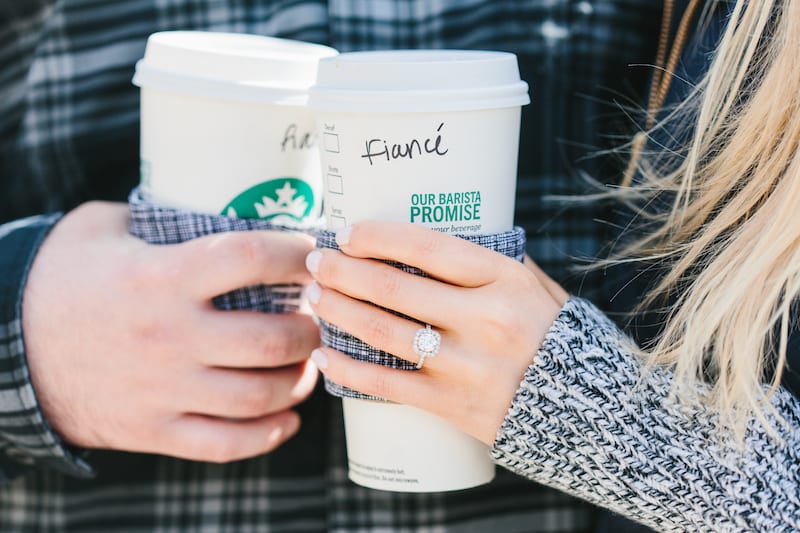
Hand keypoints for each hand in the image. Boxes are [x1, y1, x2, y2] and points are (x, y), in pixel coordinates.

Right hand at [22, 202, 319, 461]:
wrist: (8, 345)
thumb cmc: (64, 278)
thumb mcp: (102, 228)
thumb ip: (159, 212)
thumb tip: (222, 202)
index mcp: (160, 277)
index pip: (252, 257)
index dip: (298, 252)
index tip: (317, 253)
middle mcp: (168, 335)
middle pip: (272, 339)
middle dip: (312, 329)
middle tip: (320, 317)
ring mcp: (162, 389)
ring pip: (258, 396)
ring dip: (299, 381)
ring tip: (307, 365)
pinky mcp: (152, 429)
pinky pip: (225, 444)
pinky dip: (267, 435)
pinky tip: (286, 418)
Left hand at [304, 221, 566, 444]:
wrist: (589, 411)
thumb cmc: (556, 338)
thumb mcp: (538, 288)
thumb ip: (495, 264)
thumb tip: (440, 243)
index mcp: (505, 280)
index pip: (430, 248)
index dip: (380, 237)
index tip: (347, 232)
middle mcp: (485, 319)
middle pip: (396, 288)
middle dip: (345, 270)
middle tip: (317, 260)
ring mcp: (468, 365)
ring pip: (385, 332)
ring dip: (340, 310)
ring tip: (315, 297)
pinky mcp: (455, 406)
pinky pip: (389, 385)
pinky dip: (349, 369)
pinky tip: (322, 354)